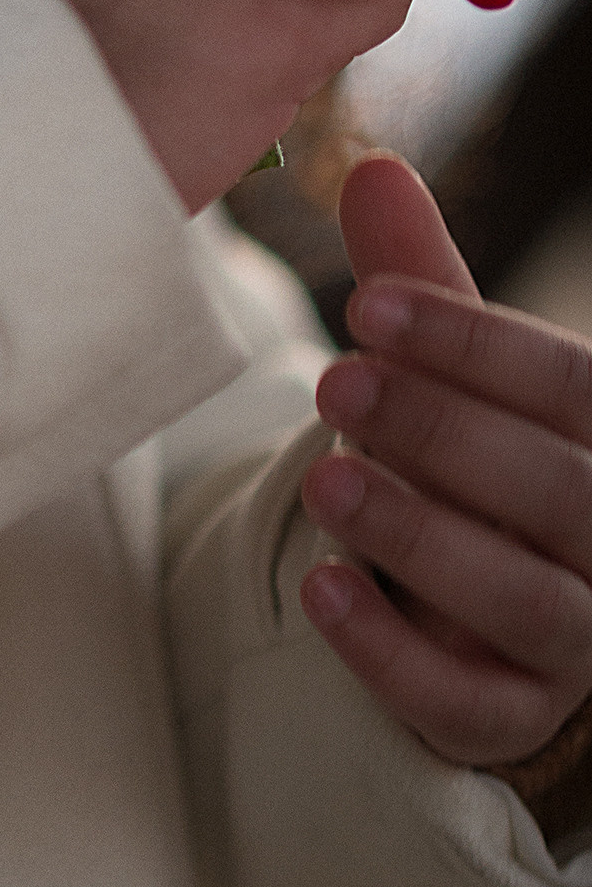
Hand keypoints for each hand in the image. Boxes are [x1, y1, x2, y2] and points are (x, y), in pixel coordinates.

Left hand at [300, 154, 591, 782]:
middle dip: (443, 433)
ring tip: (322, 483)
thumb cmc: (461, 457)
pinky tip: (320, 589)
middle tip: (334, 383)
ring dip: (423, 541)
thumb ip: (415, 282)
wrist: (456, 593)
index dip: (473, 345)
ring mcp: (577, 646)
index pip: (572, 388)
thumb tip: (373, 168)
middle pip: (558, 494)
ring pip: (530, 607)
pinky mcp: (512, 719)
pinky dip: (395, 657)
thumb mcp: (442, 371)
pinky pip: (473, 708)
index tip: (363, 305)